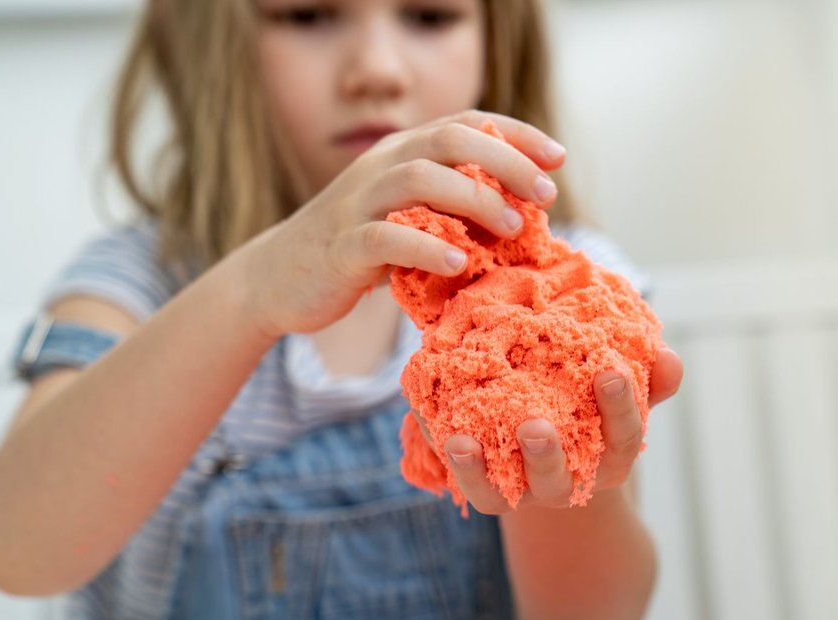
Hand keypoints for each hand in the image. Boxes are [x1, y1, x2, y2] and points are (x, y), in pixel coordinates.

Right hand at [237, 110, 565, 338]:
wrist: (279, 278)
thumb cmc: (360, 250)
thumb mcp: (411, 219)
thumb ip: (454, 210)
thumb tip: (524, 217)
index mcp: (402, 153)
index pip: (465, 123)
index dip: (516, 134)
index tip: (558, 158)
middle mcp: (380, 166)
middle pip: (448, 140)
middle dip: (505, 162)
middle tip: (544, 195)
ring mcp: (357, 204)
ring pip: (418, 179)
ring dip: (474, 200)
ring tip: (513, 229)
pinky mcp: (341, 247)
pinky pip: (385, 238)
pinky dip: (427, 249)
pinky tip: (460, 266)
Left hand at [419, 347, 684, 514]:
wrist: (553, 447)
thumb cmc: (593, 407)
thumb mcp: (621, 392)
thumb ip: (649, 377)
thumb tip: (670, 359)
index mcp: (612, 455)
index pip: (623, 436)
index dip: (621, 407)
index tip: (610, 371)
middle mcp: (571, 481)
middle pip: (561, 479)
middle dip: (547, 456)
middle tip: (534, 428)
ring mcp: (529, 492)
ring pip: (510, 491)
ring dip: (487, 469)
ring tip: (466, 440)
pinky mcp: (494, 494)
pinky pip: (477, 489)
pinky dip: (462, 469)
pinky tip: (449, 438)